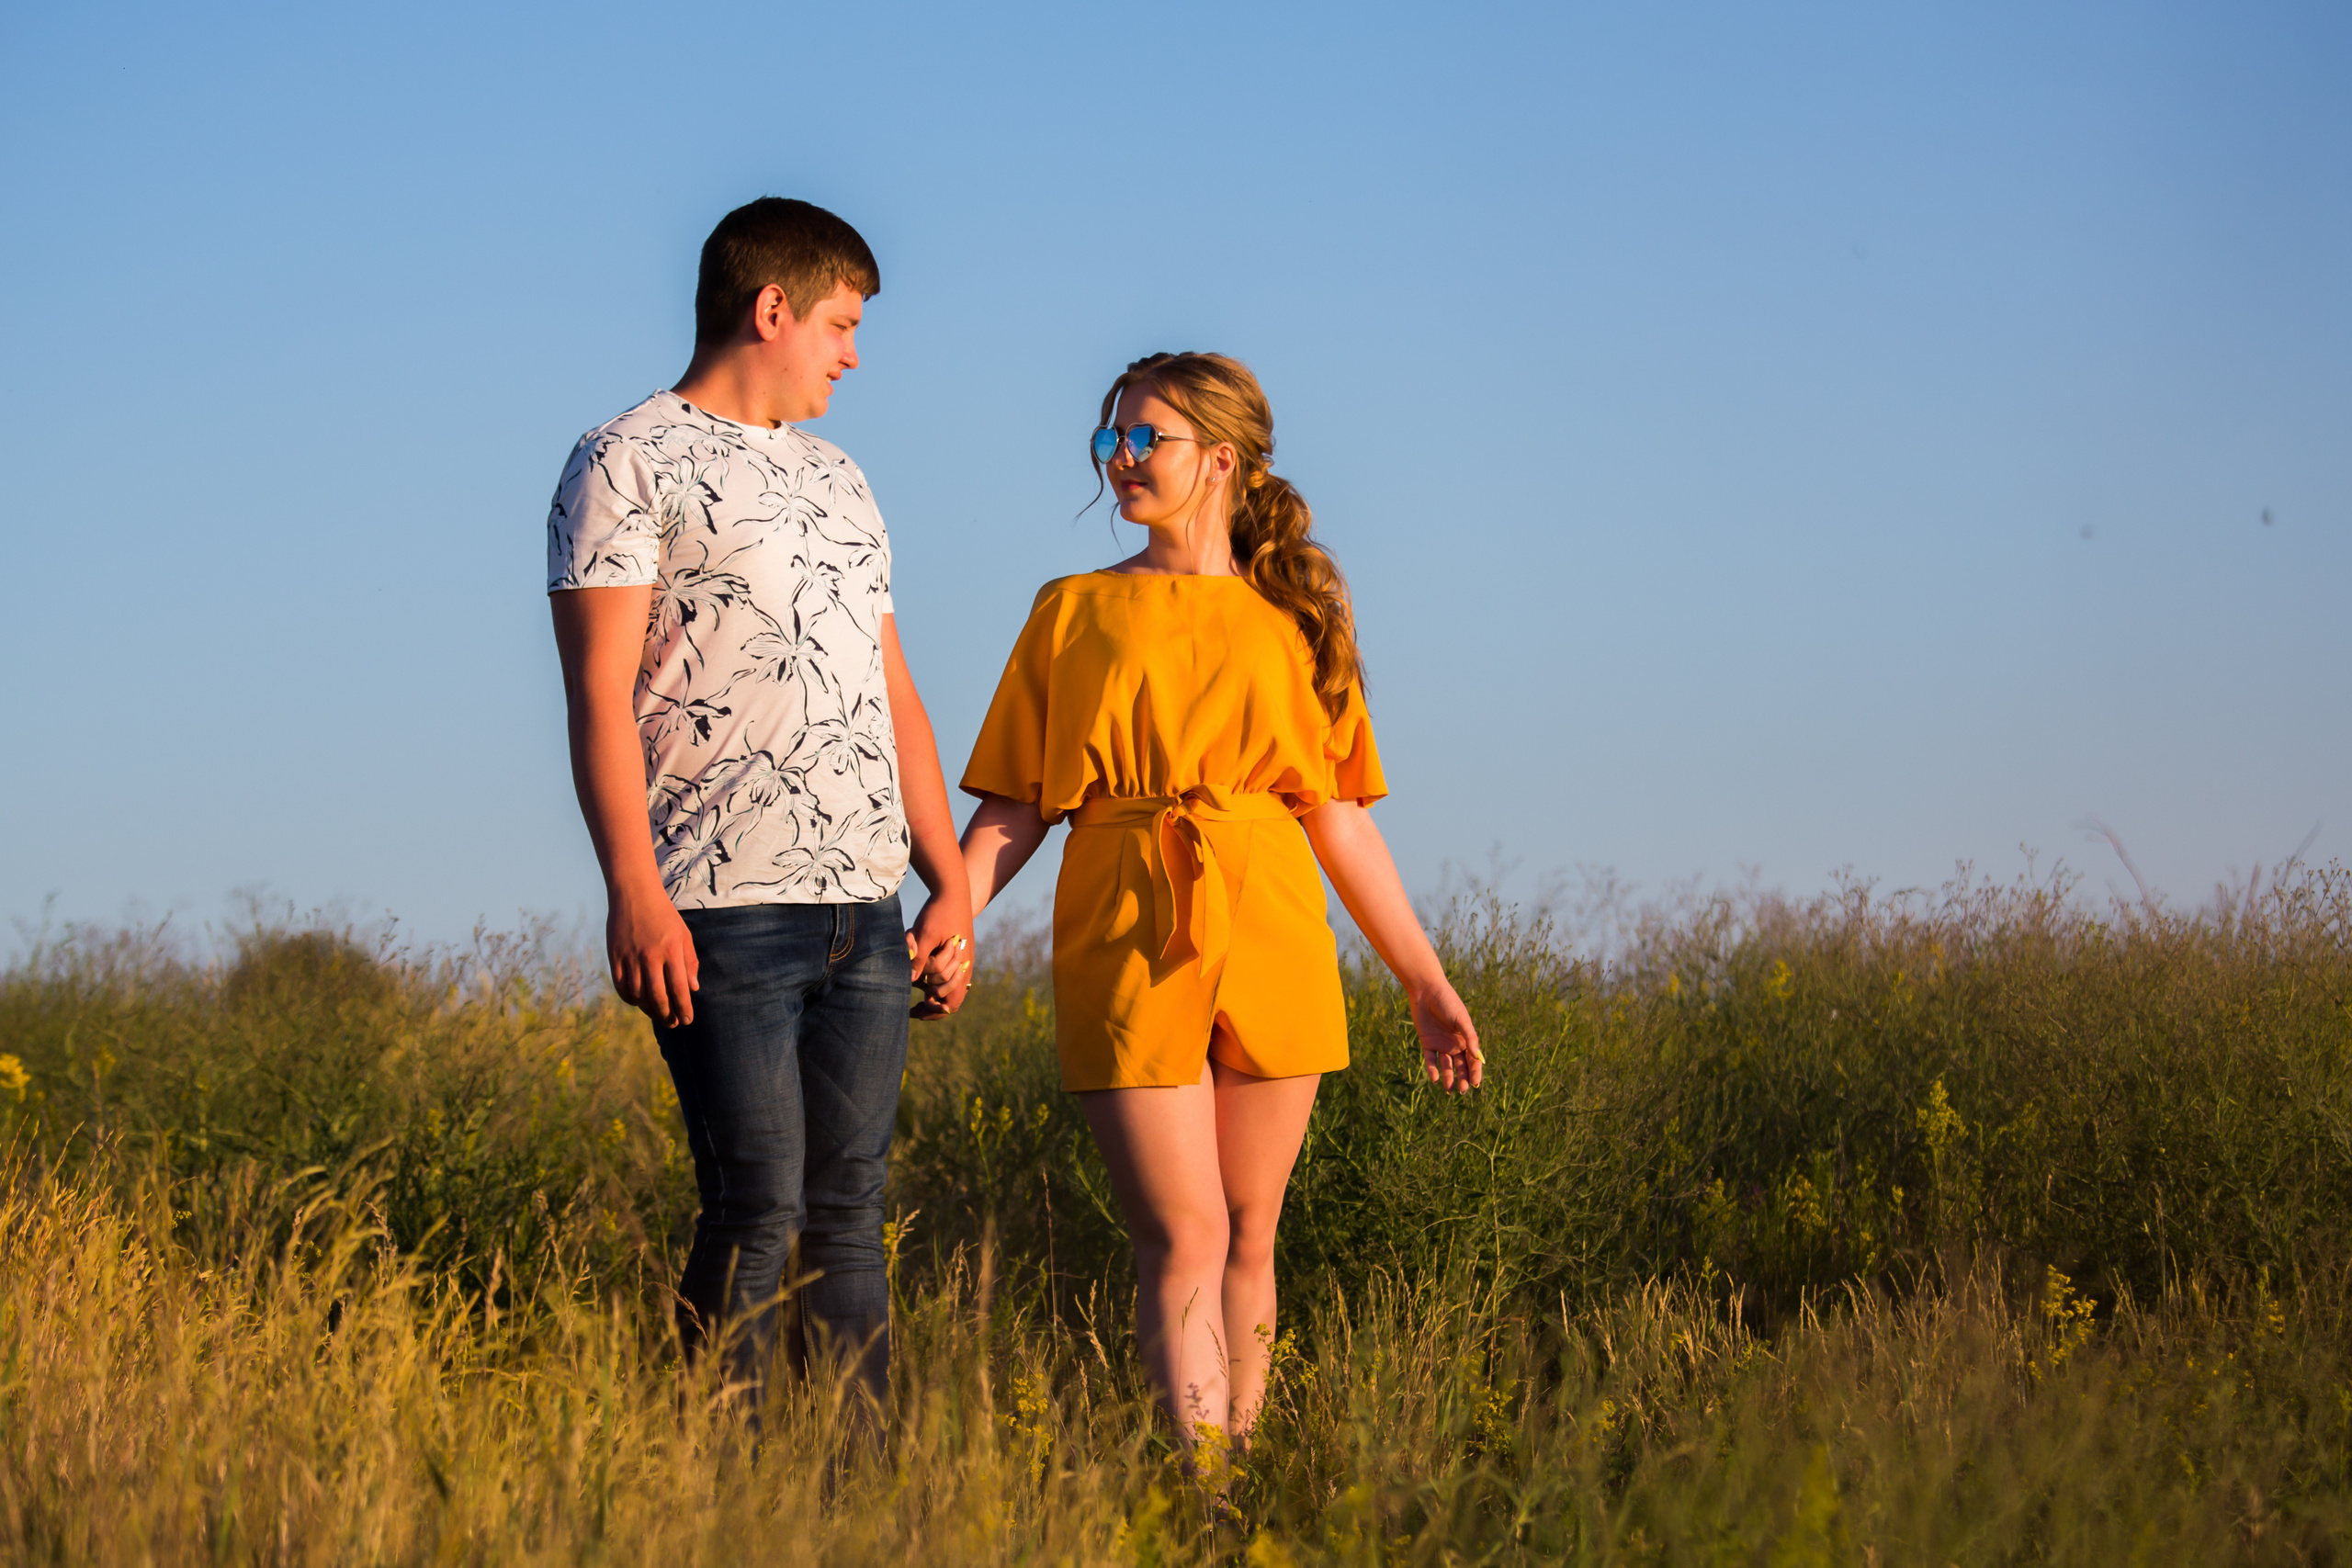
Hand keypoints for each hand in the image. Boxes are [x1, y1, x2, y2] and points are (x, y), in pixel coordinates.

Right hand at [608, 882, 697, 1027]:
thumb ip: (689, 962)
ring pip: (639, 995)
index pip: (679, 989)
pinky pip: (622, 986)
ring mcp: (631, 957)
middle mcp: (651, 957)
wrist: (635, 894)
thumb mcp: (683, 935)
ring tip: (658, 1014)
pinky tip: (638, 1002)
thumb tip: (693, 989)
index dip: (684, 1008)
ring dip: (649, 1010)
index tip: (687, 1020)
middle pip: (658, 997)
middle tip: (672, 1023)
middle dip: (667, 1015)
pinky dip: (630, 999)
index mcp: (672, 951)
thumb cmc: (664, 915)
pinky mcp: (615, 957)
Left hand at [906, 893, 974, 1019]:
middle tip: (913, 1007)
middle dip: (932, 1006)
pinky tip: (923, 978)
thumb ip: (919, 959)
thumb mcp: (925, 935)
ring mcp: (965, 960)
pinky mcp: (961, 953)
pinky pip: (952, 976)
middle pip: (952, 1000)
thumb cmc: (939, 912)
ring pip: (952, 989)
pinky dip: (938, 982)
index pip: (951, 1004)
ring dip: (935, 993)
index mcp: (960, 965)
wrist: (953, 891)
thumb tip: (909, 981)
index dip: (933, 1012)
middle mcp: (966, 967)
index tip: (915, 1011)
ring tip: (918, 994)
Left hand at [1410, 981, 1481, 1092]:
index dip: (1476, 1072)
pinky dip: (1433, 1069)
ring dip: (1448, 1078)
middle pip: (1460, 1066)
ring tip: (1449, 1090)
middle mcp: (1455, 1044)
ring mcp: (1441, 1044)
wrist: (1426, 991)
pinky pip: (1430, 1060)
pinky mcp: (1427, 1042)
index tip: (1476, 1084)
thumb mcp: (1461, 1019)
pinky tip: (1435, 1079)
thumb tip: (1479, 1056)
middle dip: (1463, 1078)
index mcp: (1467, 1038)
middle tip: (1463, 1090)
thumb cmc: (1448, 1002)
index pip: (1473, 1060)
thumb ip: (1470, 1036)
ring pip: (1446, 1066)